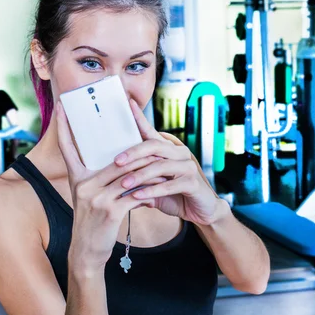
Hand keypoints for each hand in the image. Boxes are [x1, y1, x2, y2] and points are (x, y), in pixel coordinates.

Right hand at [55, 101, 158, 269]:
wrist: (86, 252)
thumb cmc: (93, 222)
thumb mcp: (90, 197)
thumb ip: (101, 179)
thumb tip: (121, 161)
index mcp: (77, 178)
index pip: (68, 147)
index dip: (63, 126)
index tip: (62, 105)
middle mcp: (84, 185)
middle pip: (116, 159)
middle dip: (137, 151)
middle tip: (151, 137)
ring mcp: (96, 197)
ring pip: (129, 175)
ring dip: (149, 170)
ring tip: (164, 163)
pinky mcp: (110, 211)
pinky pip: (136, 194)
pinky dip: (150, 190)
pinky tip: (160, 187)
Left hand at [113, 99, 222, 225]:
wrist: (201, 210)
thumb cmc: (174, 195)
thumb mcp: (152, 185)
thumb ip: (138, 178)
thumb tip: (113, 175)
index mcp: (168, 150)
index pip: (151, 132)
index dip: (140, 118)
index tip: (128, 103)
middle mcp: (179, 154)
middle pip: (154, 146)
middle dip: (133, 153)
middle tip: (117, 162)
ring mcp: (188, 167)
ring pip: (160, 166)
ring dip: (140, 175)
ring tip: (124, 184)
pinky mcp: (193, 183)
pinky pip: (170, 185)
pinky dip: (152, 191)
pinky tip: (137, 196)